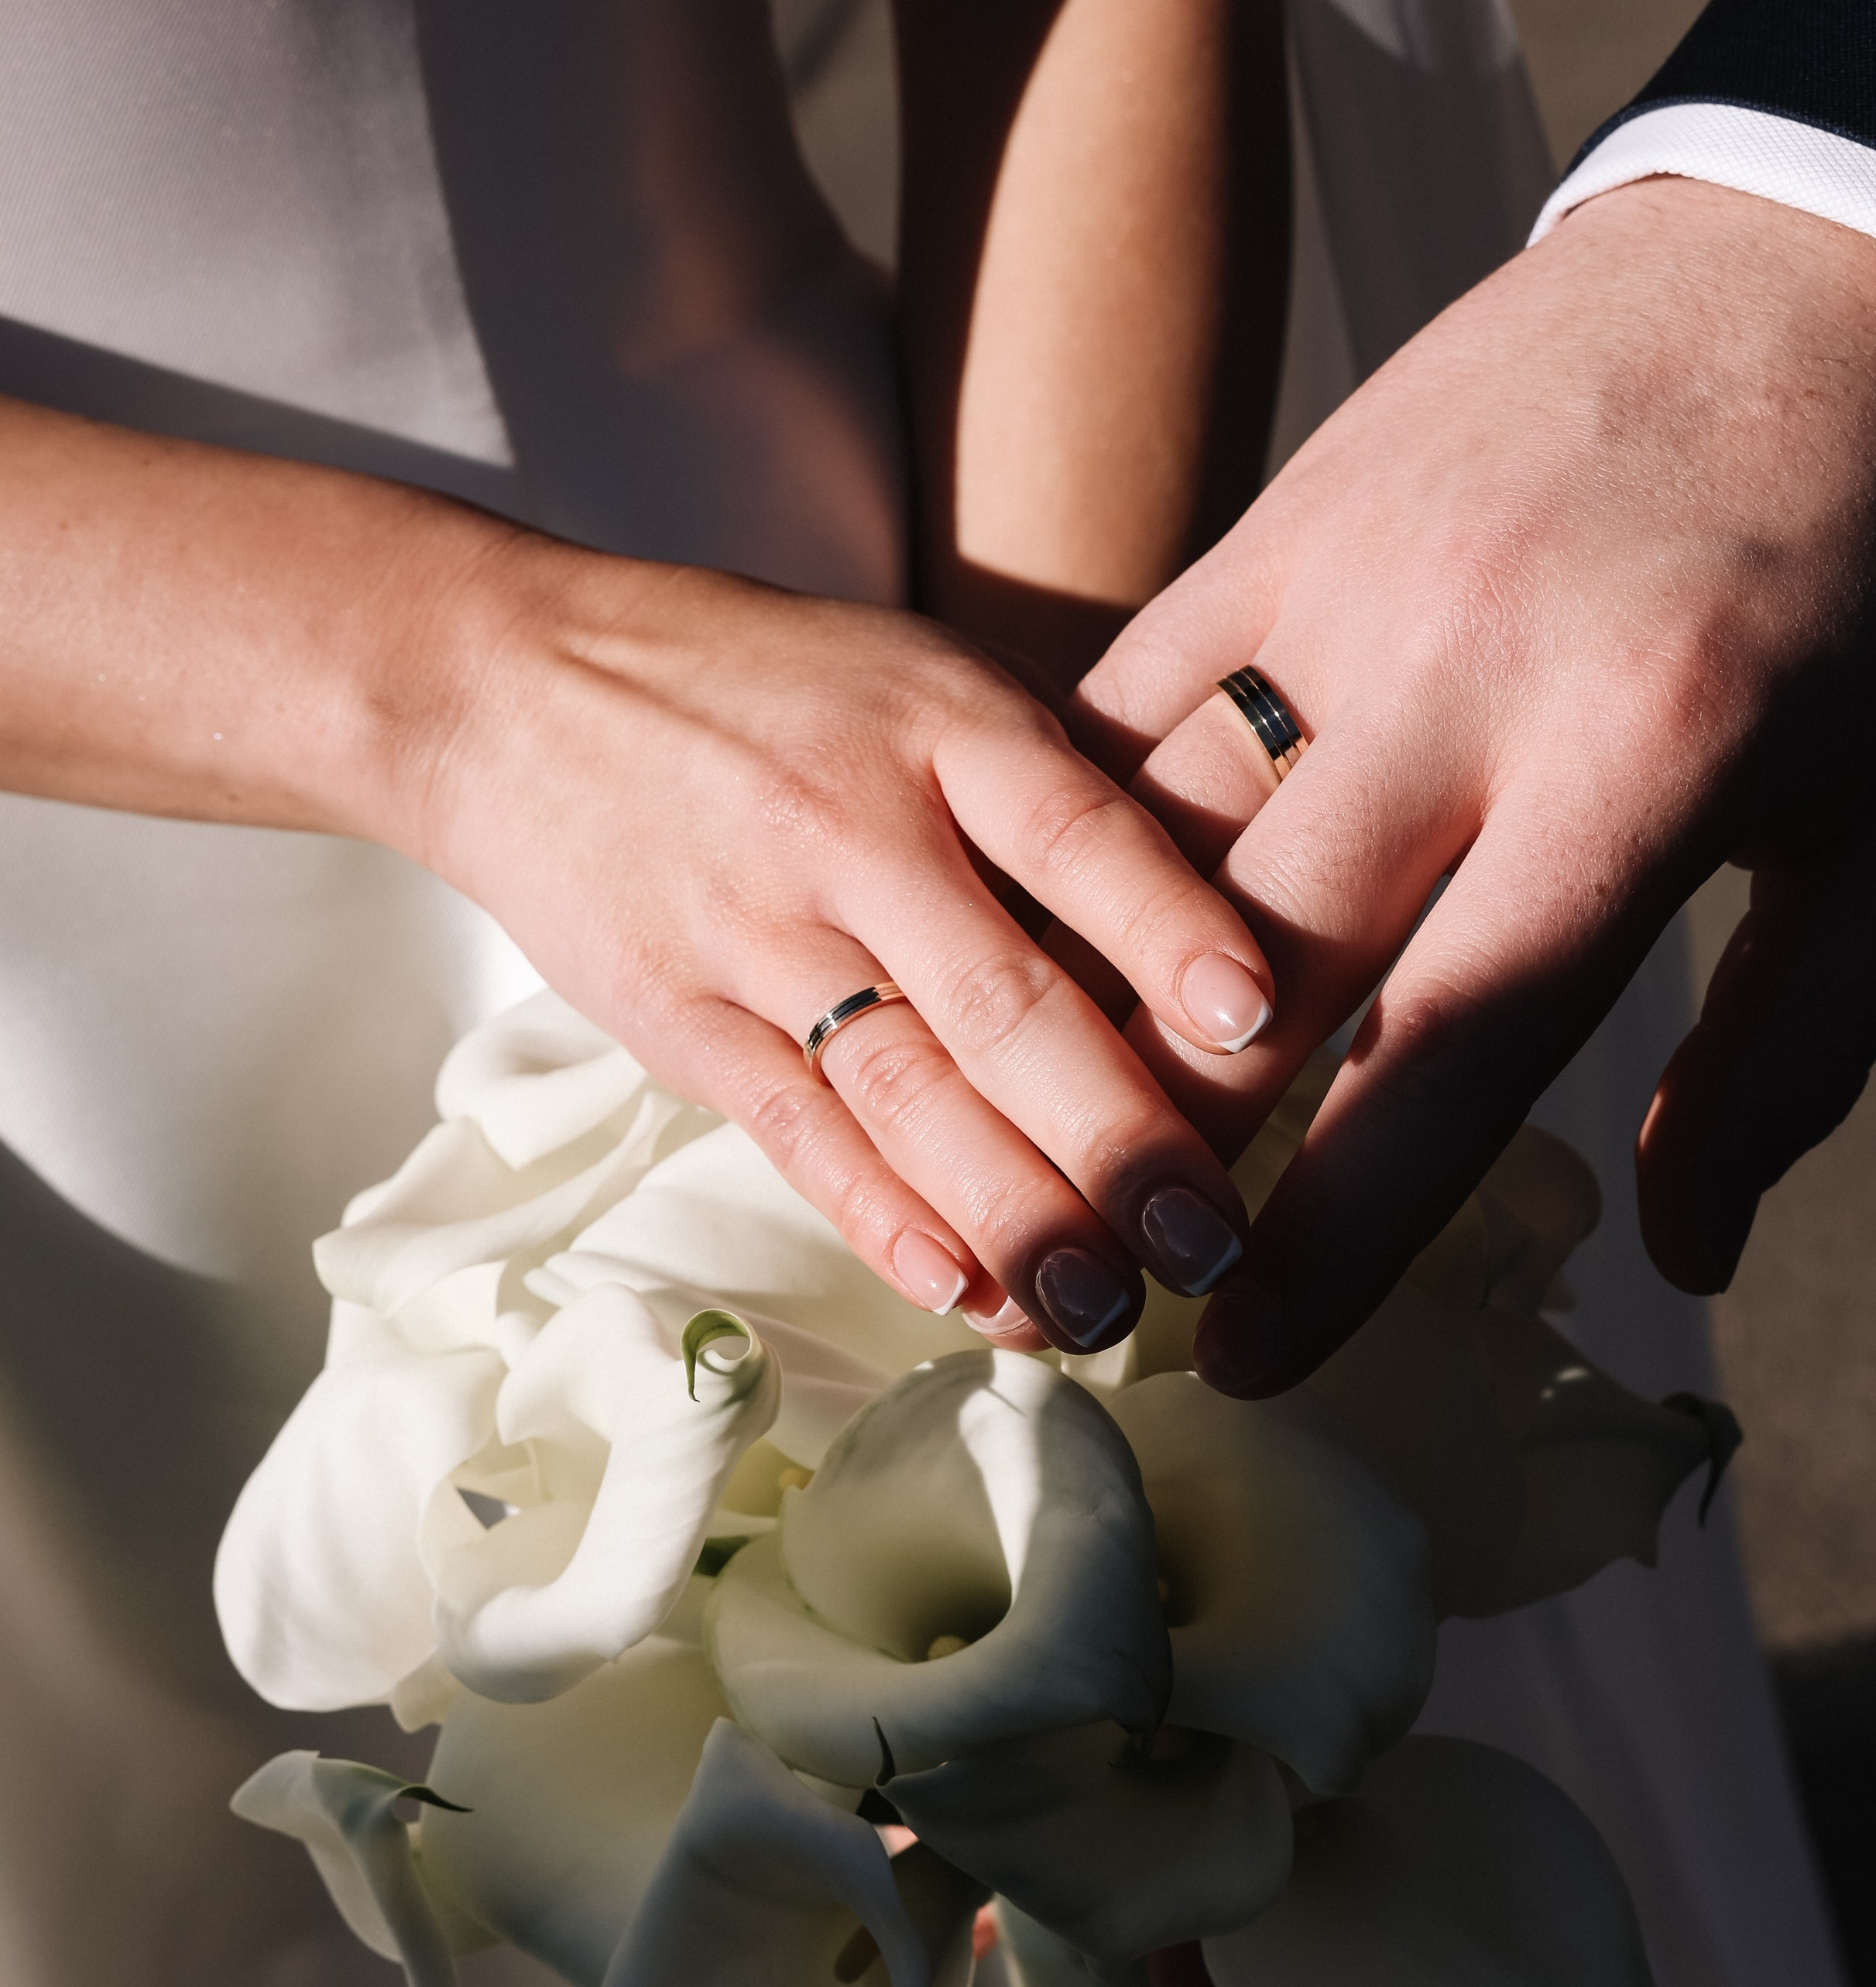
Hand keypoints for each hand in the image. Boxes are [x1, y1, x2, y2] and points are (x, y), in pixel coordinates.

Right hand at [0, 398, 1272, 1352]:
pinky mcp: (682, 1016)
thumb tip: (1212, 917)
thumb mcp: (912, 675)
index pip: (1079, 829)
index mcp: (939, 720)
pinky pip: (797, 1130)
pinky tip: (957, 1287)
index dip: (1172, 928)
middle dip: (1122, 1136)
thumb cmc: (756, 685)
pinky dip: (879, 1217)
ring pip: (908, 1092)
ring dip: (1016, 1214)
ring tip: (1104, 1310)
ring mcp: (760, 927)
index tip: (1261, 1021)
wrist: (503, 685)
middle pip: (1007, 1000)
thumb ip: (1040, 785)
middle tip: (1213, 1240)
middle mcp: (854, 824)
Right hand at [1069, 177, 1875, 1391]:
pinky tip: (1062, 923)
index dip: (1338, 1237)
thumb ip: (1790, 1049)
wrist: (1849, 246)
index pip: (1444, 1055)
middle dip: (1173, 1150)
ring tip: (1068, 1131)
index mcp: (1638, 764)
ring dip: (1103, 1001)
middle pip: (1253, 967)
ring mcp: (1348, 579)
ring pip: (1155, 838)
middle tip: (1127, 1277)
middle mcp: (1463, 675)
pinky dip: (1092, 825)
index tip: (1252, 1359)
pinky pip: (1135, 694)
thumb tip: (1687, 1251)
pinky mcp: (1286, 509)